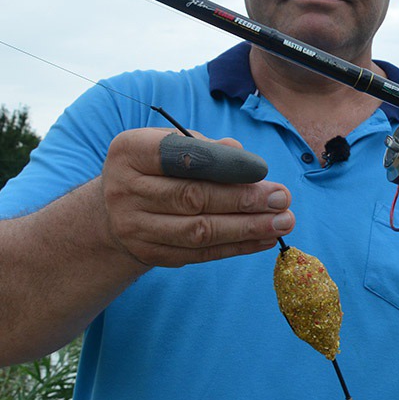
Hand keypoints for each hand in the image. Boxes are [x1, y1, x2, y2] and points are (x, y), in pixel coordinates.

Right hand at [101, 128, 292, 266]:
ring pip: (198, 230)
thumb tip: (241, 154)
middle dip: (243, 199)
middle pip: (192, 197)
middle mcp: (125, 189)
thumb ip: (206, 147)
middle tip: (282, 198)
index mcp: (130, 151)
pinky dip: (237, 247)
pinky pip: (200, 253)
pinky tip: (266, 239)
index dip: (223, 163)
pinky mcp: (150, 253)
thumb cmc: (158, 169)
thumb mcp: (172, 146)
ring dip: (247, 228)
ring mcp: (134, 226)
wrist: (116, 210)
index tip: (262, 168)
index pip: (179, 155)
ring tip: (282, 222)